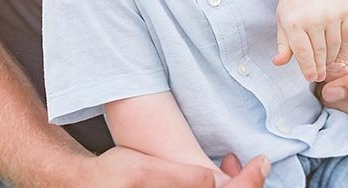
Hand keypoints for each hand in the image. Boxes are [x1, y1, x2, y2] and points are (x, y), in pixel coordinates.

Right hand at [84, 147, 268, 186]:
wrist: (86, 185)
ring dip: (233, 186)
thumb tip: (214, 181)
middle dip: (245, 185)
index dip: (250, 184)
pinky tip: (217, 175)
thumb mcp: (145, 172)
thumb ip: (183, 179)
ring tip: (232, 162)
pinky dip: (219, 187)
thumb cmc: (111, 177)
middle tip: (253, 162)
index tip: (261, 163)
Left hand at [271, 0, 347, 81]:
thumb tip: (278, 63)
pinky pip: (346, 35)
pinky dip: (340, 41)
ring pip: (334, 47)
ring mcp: (333, 13)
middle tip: (320, 76)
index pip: (302, 54)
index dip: (308, 69)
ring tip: (325, 61)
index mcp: (293, 20)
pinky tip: (333, 41)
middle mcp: (314, 17)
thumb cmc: (296, 0)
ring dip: (330, 56)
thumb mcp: (284, 18)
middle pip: (320, 53)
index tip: (312, 78)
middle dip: (320, 67)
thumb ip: (283, 43)